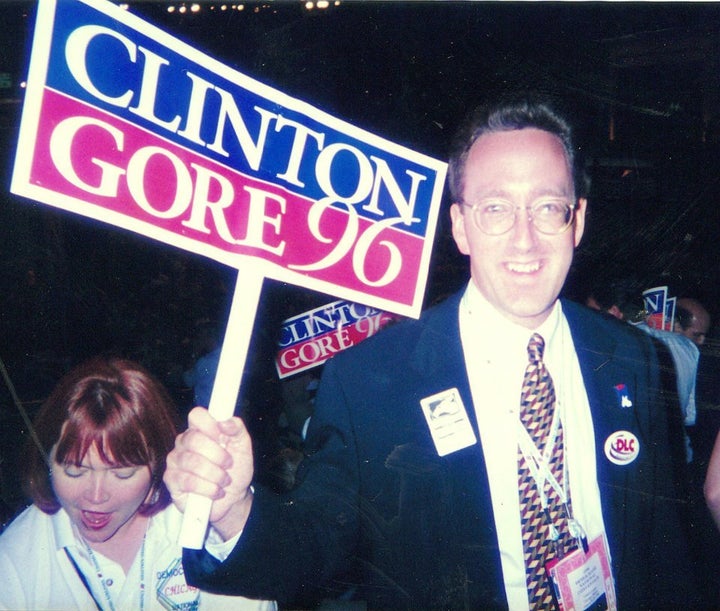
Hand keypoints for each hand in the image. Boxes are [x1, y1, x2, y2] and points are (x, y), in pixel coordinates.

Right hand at [164, 406, 253, 539]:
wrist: (232, 498)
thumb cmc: (235, 469)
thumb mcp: (243, 446)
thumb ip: (237, 429)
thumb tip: (225, 422)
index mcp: (200, 429)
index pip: (196, 415)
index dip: (209, 424)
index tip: (222, 436)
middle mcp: (184, 442)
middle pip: (194, 439)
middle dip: (217, 455)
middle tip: (228, 464)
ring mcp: (175, 460)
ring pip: (192, 462)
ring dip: (215, 474)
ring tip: (224, 480)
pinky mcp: (171, 480)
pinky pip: (188, 481)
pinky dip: (208, 488)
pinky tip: (215, 491)